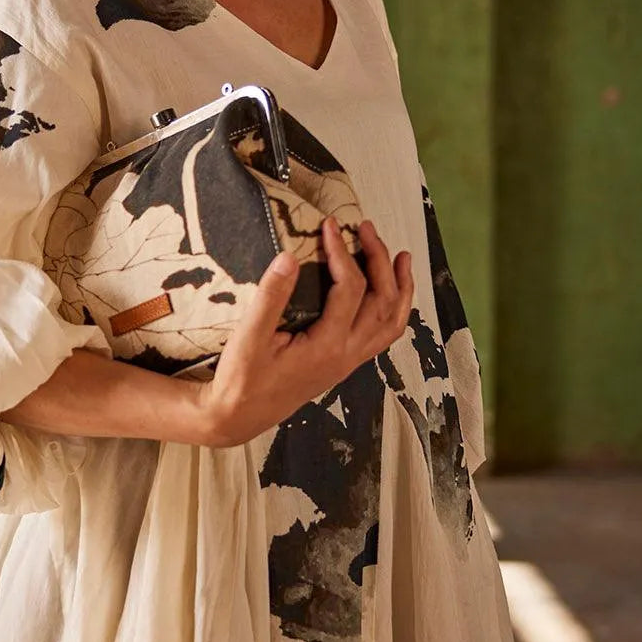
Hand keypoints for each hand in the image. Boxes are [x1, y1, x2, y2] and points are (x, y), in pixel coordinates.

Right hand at [195, 214, 413, 447]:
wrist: (240, 416)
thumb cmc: (241, 378)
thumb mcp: (249, 337)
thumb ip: (271, 297)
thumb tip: (288, 257)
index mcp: (326, 346)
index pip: (349, 289)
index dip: (342, 252)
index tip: (328, 225)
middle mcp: (347, 354)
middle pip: (382, 301)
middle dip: (378, 259)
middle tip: (365, 227)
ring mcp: (349, 361)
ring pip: (392, 322)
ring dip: (400, 286)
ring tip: (401, 256)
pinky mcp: (345, 363)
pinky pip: (384, 335)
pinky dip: (394, 309)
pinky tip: (389, 292)